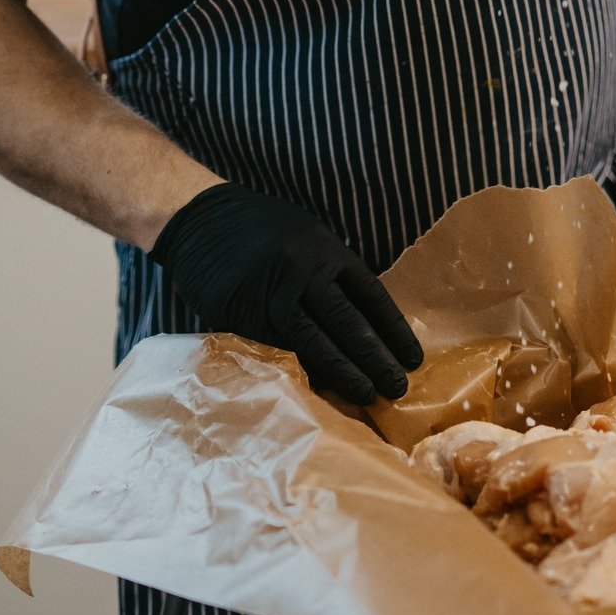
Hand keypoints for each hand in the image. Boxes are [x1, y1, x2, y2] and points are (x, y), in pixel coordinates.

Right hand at [152, 182, 422, 404]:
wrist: (203, 218)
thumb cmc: (261, 228)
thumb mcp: (306, 235)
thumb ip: (331, 270)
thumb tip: (364, 317)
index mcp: (326, 250)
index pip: (371, 295)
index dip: (394, 329)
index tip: (413, 358)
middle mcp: (304, 270)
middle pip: (348, 322)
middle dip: (376, 358)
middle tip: (398, 387)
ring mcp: (272, 293)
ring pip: (314, 341)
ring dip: (343, 372)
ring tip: (367, 396)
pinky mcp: (243, 315)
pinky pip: (278, 349)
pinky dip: (301, 371)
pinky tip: (320, 390)